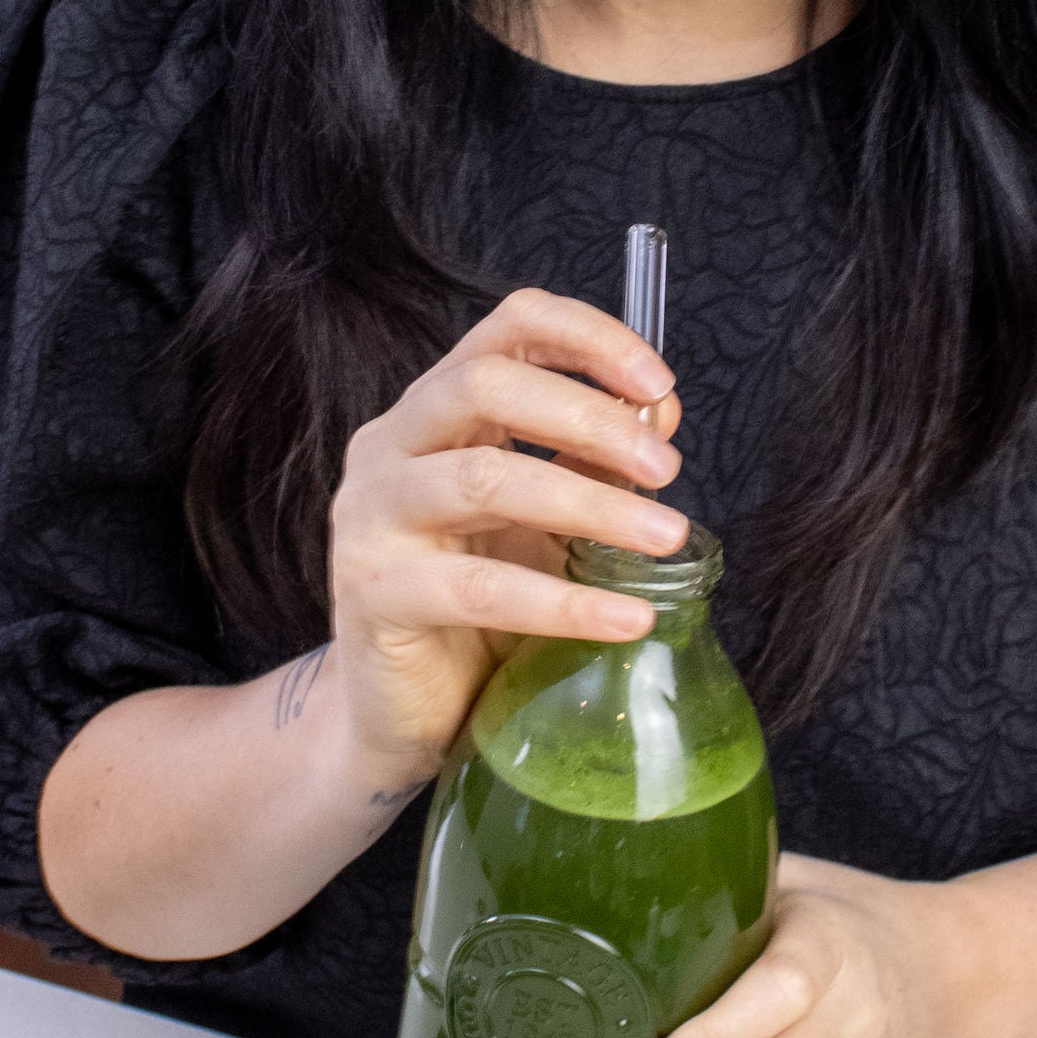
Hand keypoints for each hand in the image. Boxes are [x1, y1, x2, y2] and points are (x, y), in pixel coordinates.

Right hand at [324, 286, 684, 794]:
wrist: (399, 710)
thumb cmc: (473, 604)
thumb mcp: (542, 520)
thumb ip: (590, 462)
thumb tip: (657, 415)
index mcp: (434, 411)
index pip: (507, 327)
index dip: (586, 338)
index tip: (658, 384)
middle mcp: (390, 446)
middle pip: (485, 384)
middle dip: (589, 418)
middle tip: (664, 470)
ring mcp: (371, 516)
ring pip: (484, 478)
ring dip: (589, 503)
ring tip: (664, 539)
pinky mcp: (376, 593)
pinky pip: (477, 588)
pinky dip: (565, 602)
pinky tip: (627, 619)